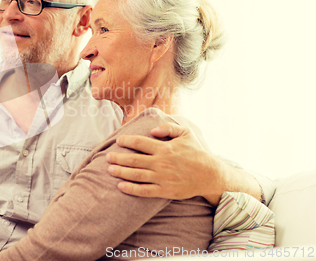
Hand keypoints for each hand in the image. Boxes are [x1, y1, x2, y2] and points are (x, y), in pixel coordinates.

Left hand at [106, 122, 225, 205]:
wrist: (210, 175)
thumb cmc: (197, 153)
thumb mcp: (186, 134)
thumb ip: (169, 128)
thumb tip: (152, 130)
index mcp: (165, 148)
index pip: (140, 143)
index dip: (127, 141)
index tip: (119, 141)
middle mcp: (161, 163)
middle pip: (134, 160)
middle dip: (118, 158)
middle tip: (108, 157)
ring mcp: (162, 177)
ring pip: (136, 175)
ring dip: (121, 172)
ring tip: (109, 169)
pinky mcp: (165, 190)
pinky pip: (144, 190)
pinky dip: (131, 189)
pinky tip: (121, 186)